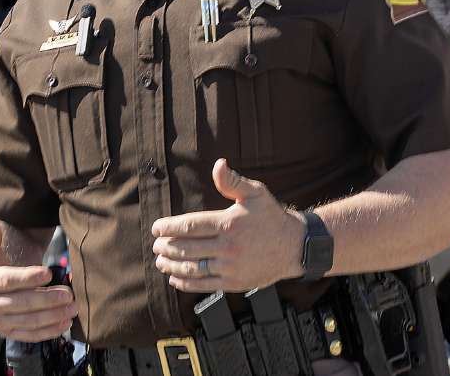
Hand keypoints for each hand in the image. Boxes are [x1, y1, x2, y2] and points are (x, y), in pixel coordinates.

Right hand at [0, 216, 76, 340]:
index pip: (5, 281)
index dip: (27, 278)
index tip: (48, 273)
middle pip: (19, 304)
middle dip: (46, 300)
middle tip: (68, 293)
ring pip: (26, 322)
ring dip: (52, 317)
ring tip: (73, 308)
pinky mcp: (6, 332)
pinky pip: (27, 335)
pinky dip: (47, 332)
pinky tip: (65, 324)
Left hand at [151, 159, 304, 292]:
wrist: (294, 247)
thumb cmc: (271, 217)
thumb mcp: (256, 193)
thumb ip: (233, 181)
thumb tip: (218, 164)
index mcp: (229, 224)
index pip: (191, 226)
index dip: (170, 227)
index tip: (156, 228)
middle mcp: (229, 247)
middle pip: (188, 248)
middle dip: (166, 247)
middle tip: (155, 244)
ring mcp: (231, 268)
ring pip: (193, 268)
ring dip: (172, 265)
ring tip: (160, 260)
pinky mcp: (234, 283)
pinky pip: (204, 285)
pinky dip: (186, 282)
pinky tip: (175, 278)